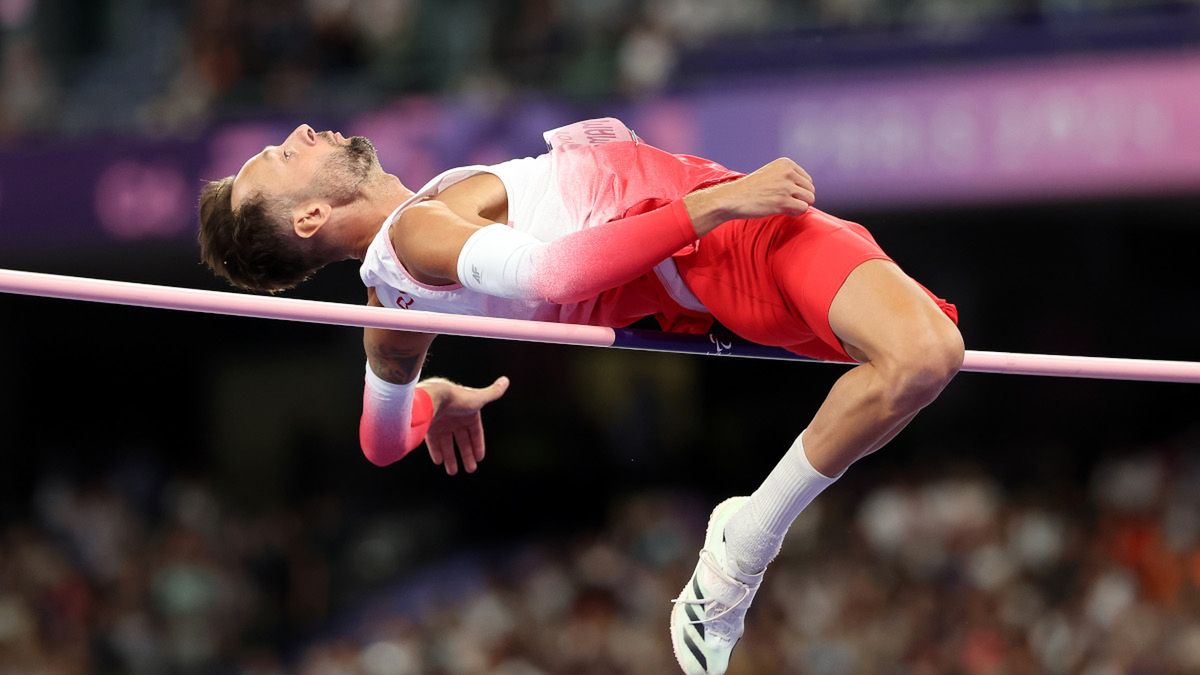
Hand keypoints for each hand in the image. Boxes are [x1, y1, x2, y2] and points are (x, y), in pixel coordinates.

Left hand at [419, 376, 509, 474]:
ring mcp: (441, 424)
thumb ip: (493, 392)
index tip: (480, 458)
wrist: (434, 398)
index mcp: (468, 413)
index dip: (478, 445)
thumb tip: (506, 380)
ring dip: (451, 458)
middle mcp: (455, 419)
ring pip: (447, 444)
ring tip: (453, 472)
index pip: (475, 432)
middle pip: (462, 441)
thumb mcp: (479, 398)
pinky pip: (434, 443)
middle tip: (470, 470)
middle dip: (466, 455)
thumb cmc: (458, 398)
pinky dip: (436, 452)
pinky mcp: (429, 427)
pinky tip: (439, 461)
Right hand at [685, 158, 814, 234]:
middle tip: (783, 203)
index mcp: (786, 163)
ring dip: (798, 206)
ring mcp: (786, 187)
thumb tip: (810, 194)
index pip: (807, 180)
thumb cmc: (751, 189)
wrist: (732, 198)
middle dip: (800, 199)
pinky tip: (782, 211)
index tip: (782, 194)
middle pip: (810, 190)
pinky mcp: (783, 201)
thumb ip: (789, 178)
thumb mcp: (771, 174)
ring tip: (782, 207)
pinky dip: (795, 213)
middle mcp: (788, 172)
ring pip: (809, 199)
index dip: (798, 191)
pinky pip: (803, 209)